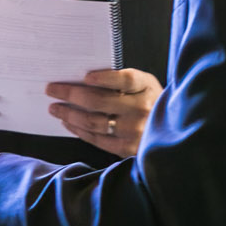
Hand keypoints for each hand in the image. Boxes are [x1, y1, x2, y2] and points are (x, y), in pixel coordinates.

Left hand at [46, 67, 161, 154]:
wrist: (173, 134)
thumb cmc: (152, 103)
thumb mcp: (146, 86)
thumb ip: (124, 82)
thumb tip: (84, 80)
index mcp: (147, 87)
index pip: (126, 79)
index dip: (105, 78)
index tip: (85, 76)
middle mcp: (142, 109)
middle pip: (100, 101)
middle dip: (71, 94)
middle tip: (51, 89)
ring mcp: (134, 131)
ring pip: (94, 122)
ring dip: (69, 114)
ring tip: (55, 108)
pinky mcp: (127, 149)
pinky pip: (97, 139)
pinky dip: (79, 130)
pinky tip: (68, 123)